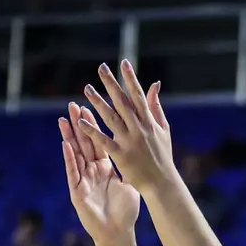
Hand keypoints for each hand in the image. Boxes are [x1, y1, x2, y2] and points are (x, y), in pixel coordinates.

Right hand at [59, 102, 141, 245]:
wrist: (118, 233)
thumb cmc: (125, 212)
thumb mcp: (129, 184)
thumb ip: (129, 166)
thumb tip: (139, 150)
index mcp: (105, 169)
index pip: (98, 143)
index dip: (93, 126)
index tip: (90, 107)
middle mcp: (92, 172)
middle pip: (84, 144)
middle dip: (78, 125)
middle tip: (73, 105)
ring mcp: (83, 181)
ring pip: (75, 154)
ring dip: (69, 136)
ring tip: (63, 118)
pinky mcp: (77, 192)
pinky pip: (72, 172)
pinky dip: (69, 158)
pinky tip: (66, 143)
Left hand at [74, 61, 175, 194]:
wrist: (162, 183)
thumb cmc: (162, 156)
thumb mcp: (163, 129)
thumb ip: (156, 106)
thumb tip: (154, 84)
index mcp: (149, 122)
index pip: (138, 95)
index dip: (131, 78)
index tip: (123, 62)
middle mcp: (139, 129)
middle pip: (123, 102)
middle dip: (112, 84)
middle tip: (101, 68)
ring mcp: (130, 142)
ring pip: (111, 118)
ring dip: (98, 103)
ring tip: (86, 89)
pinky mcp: (121, 156)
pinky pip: (104, 141)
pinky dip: (92, 131)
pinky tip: (81, 121)